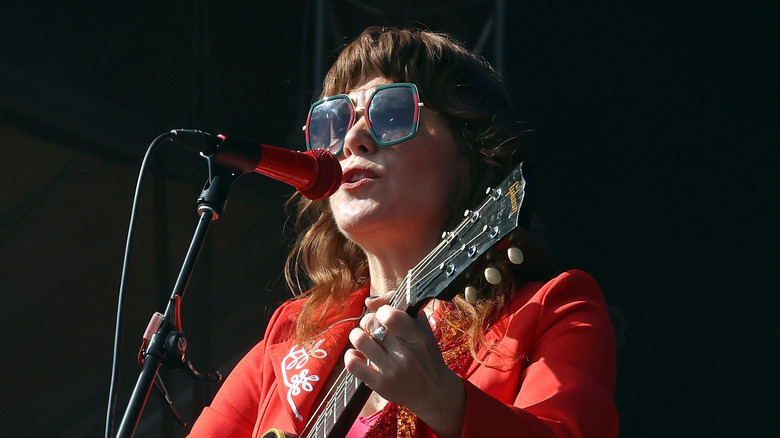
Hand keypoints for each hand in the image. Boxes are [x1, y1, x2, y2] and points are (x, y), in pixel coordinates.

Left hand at [345, 293, 465, 437]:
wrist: (433, 392)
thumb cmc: (425, 355)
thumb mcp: (422, 328)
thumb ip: (399, 306)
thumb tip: (368, 301)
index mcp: (418, 337)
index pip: (389, 315)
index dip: (381, 310)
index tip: (385, 315)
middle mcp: (404, 354)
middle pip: (371, 324)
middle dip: (369, 321)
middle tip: (374, 328)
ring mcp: (390, 371)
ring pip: (360, 340)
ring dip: (357, 335)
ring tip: (364, 338)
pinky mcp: (379, 385)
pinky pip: (353, 365)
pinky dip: (351, 355)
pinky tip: (359, 354)